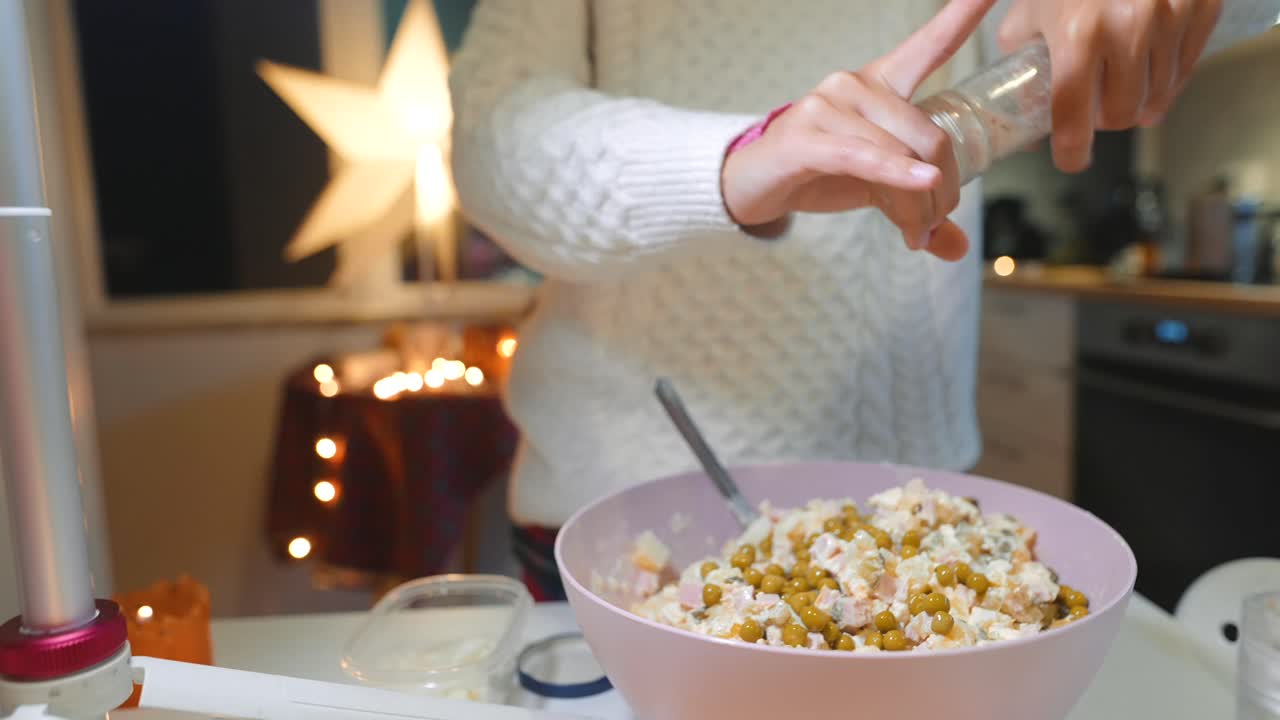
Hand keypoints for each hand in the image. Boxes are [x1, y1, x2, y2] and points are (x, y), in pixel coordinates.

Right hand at [720, 0, 996, 260]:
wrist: (752, 185)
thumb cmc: (817, 173)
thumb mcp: (876, 187)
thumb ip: (917, 209)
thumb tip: (954, 249)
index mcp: (879, 83)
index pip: (928, 45)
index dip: (961, 15)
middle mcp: (854, 84)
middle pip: (929, 136)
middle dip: (942, 189)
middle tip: (934, 225)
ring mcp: (827, 106)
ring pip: (902, 156)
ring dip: (917, 204)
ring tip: (914, 234)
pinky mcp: (807, 138)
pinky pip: (864, 158)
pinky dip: (897, 176)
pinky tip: (921, 187)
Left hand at [999, 0, 1223, 171]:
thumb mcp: (1028, 10)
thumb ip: (1020, 61)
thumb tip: (1019, 118)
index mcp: (1077, 34)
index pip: (1074, 116)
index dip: (1072, 150)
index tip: (1071, 159)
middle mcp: (1127, 28)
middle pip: (1122, 114)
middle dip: (1105, 119)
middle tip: (1092, 109)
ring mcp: (1170, 17)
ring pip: (1159, 95)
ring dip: (1138, 98)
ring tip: (1120, 84)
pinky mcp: (1201, 6)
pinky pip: (1187, 66)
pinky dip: (1168, 76)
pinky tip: (1151, 67)